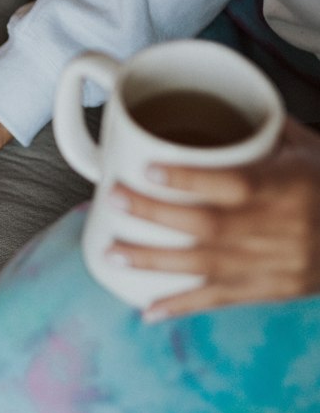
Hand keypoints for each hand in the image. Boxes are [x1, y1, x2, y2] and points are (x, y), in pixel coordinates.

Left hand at [106, 118, 319, 318]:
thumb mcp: (309, 149)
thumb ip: (265, 130)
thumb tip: (222, 101)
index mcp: (287, 187)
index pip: (233, 181)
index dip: (188, 176)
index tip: (147, 166)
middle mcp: (277, 229)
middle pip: (207, 224)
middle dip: (154, 214)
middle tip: (113, 199)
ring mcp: (272, 264)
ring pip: (205, 265)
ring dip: (154, 262)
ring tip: (112, 253)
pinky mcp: (271, 290)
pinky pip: (221, 300)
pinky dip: (182, 307)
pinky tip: (148, 310)